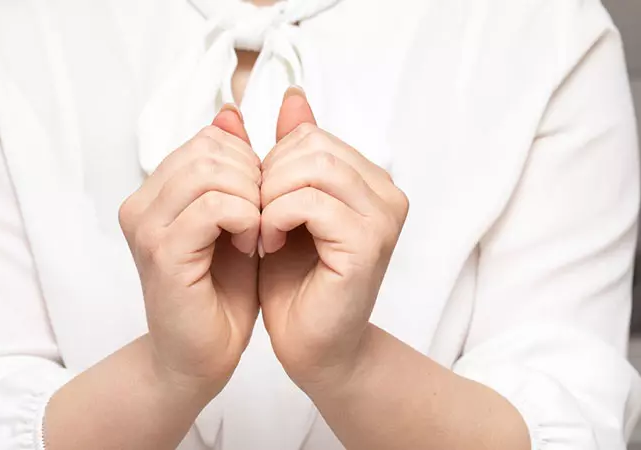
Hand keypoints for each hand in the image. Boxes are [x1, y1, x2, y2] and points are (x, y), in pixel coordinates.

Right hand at [119, 106, 260, 396]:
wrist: (201, 356)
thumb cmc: (221, 291)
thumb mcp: (235, 218)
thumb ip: (233, 169)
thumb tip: (232, 113)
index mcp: (154, 192)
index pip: (209, 141)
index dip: (248, 164)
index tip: (261, 202)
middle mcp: (140, 204)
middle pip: (210, 148)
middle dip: (253, 177)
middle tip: (263, 216)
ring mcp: (146, 227)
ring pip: (212, 171)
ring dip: (251, 198)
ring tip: (258, 231)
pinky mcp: (162, 253)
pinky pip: (215, 206)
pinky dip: (246, 219)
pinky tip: (250, 243)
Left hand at [258, 88, 409, 390]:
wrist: (312, 347)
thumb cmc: (296, 280)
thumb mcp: (285, 205)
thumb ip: (291, 154)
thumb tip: (293, 96)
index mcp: (370, 181)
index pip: (311, 136)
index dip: (271, 163)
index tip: (257, 201)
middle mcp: (387, 194)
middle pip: (312, 146)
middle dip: (267, 177)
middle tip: (254, 217)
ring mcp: (383, 219)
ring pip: (312, 168)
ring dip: (270, 197)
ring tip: (260, 230)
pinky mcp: (368, 245)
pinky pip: (311, 202)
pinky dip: (276, 217)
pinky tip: (268, 242)